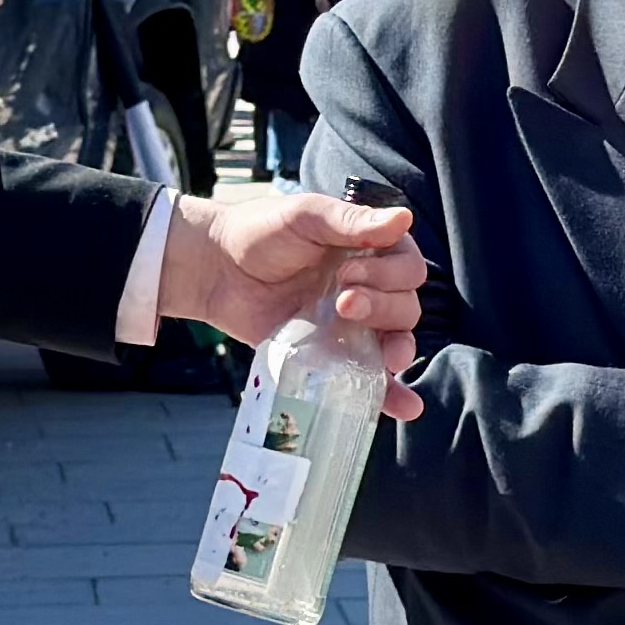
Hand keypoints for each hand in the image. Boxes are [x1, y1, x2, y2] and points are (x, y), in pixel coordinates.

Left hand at [159, 183, 426, 411]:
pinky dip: (393, 395)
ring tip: (384, 354)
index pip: (408, 267)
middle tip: (342, 302)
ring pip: (397, 339)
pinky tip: (406, 407)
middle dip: (383, 306)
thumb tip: (403, 219)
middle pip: (407, 305)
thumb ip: (351, 221)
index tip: (348, 271)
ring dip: (397, 346)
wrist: (216, 269)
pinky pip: (372, 379)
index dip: (389, 273)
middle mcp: (369, 287)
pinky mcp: (334, 355)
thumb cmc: (260, 232)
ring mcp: (353, 325)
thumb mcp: (306, 217)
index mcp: (370, 250)